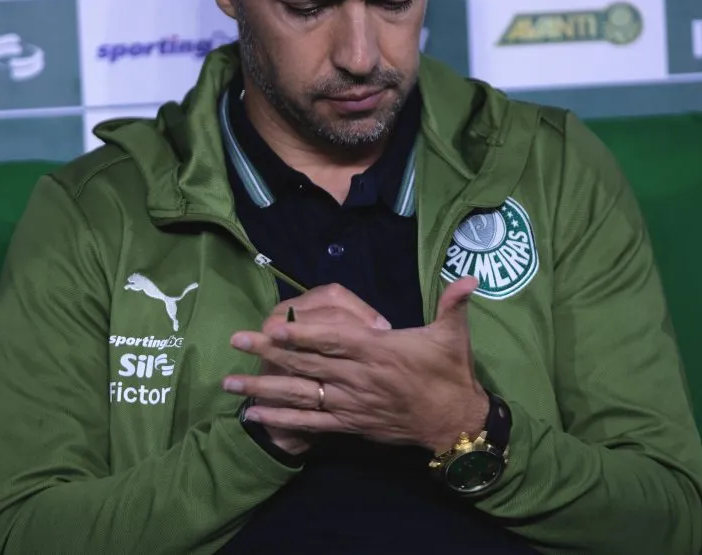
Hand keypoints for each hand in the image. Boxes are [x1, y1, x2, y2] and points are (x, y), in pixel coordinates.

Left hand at [225, 276, 488, 452]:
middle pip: (306, 364)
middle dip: (268, 353)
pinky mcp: (349, 424)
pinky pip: (310, 422)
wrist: (454, 423)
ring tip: (231, 382)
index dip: (302, 334)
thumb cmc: (450, 374)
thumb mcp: (454, 336)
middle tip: (236, 340)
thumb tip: (470, 277)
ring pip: (300, 394)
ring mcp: (350, 403)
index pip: (333, 340)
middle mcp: (358, 378)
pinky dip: (282, 418)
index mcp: (378, 351)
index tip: (273, 326)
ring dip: (264, 388)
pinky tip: (255, 414)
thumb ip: (453, 303)